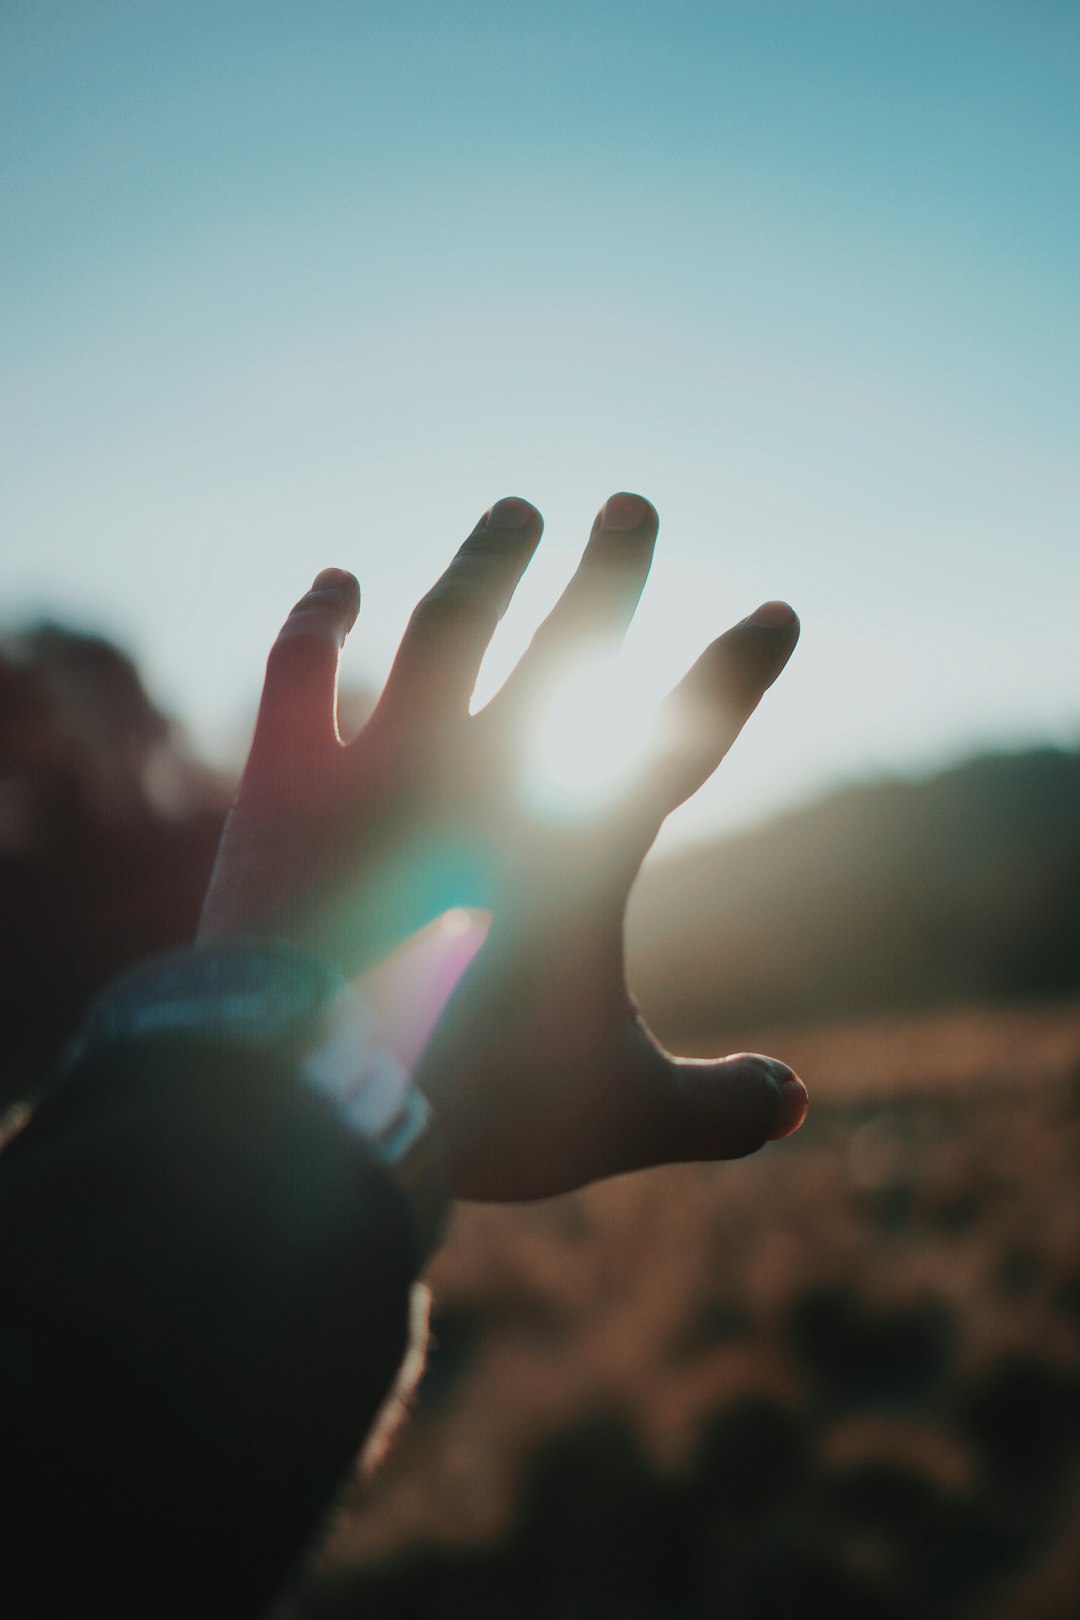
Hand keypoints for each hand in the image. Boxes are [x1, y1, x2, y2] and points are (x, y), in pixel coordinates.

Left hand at [200, 493, 806, 1199]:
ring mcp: (386, 767)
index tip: (777, 610)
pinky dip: (320, 621)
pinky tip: (337, 584)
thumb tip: (799, 1108)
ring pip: (447, 627)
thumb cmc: (474, 1106)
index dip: (739, 667)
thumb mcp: (616, 1117)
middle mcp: (491, 775)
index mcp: (583, 842)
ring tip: (514, 512)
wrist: (306, 1102)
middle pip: (569, 643)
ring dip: (487, 563)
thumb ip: (715, 1111)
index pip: (688, 730)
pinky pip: (303, 672)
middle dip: (609, 570)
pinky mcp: (288, 784)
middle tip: (631, 504)